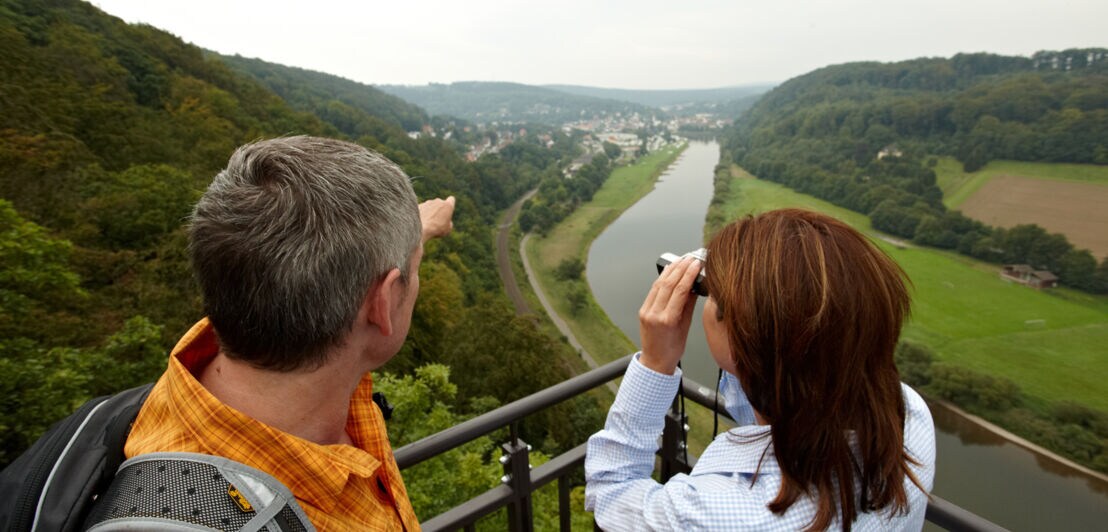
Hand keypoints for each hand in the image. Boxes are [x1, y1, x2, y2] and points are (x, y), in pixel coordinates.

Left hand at [419, 196, 454, 242]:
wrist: (421, 228)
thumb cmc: (437, 229)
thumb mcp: (448, 229)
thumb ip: (448, 222)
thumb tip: (446, 221)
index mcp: (448, 205)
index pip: (451, 199)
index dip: (450, 205)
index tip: (447, 211)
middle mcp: (438, 201)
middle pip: (440, 203)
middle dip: (439, 209)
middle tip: (437, 220)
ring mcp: (428, 202)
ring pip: (431, 206)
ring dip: (430, 211)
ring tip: (428, 223)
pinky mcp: (419, 205)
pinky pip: (423, 209)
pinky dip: (423, 213)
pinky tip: (422, 221)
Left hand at [638, 257, 700, 374]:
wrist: (655, 361)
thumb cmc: (672, 350)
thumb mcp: (686, 327)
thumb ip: (688, 305)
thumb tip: (694, 287)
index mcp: (667, 320)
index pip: (679, 290)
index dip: (689, 274)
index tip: (696, 264)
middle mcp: (654, 314)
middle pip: (668, 284)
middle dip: (680, 268)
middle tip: (691, 258)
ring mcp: (646, 311)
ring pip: (659, 284)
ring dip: (671, 270)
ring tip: (682, 260)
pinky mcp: (643, 310)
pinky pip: (653, 290)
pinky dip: (662, 279)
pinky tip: (670, 271)